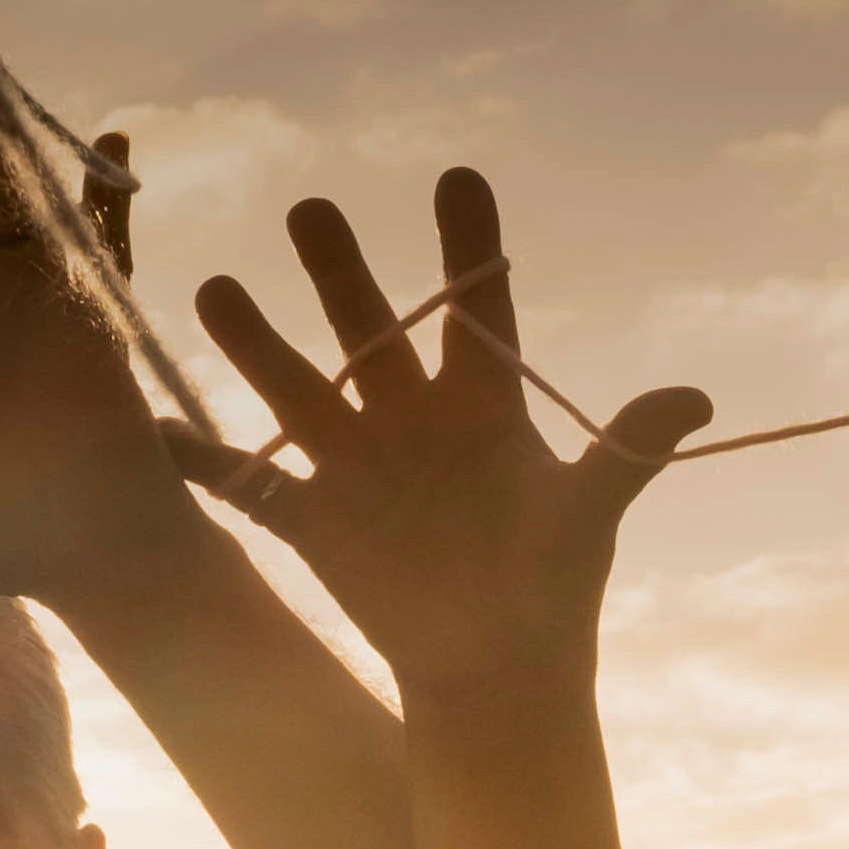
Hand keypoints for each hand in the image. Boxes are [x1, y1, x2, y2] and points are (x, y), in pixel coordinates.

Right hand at [163, 170, 706, 698]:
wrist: (498, 672)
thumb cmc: (553, 586)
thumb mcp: (590, 514)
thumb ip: (629, 449)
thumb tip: (697, 399)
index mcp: (483, 403)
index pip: (476, 306)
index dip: (469, 243)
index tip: (459, 176)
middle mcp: (411, 418)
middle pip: (370, 330)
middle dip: (339, 272)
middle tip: (311, 208)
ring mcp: (357, 465)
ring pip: (297, 389)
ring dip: (255, 344)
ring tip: (216, 287)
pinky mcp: (317, 521)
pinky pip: (248, 484)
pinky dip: (202, 462)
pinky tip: (151, 433)